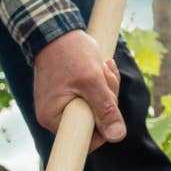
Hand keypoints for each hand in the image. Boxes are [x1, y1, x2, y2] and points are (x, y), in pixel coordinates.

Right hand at [33, 30, 124, 151]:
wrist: (55, 29)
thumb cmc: (69, 52)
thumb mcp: (92, 80)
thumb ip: (105, 109)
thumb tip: (117, 136)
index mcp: (53, 118)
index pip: (84, 141)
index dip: (104, 127)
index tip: (108, 102)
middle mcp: (53, 116)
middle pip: (93, 124)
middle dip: (107, 101)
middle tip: (106, 76)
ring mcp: (60, 105)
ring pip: (95, 109)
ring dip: (106, 90)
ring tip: (103, 67)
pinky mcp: (67, 95)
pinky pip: (90, 98)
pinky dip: (100, 85)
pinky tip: (101, 68)